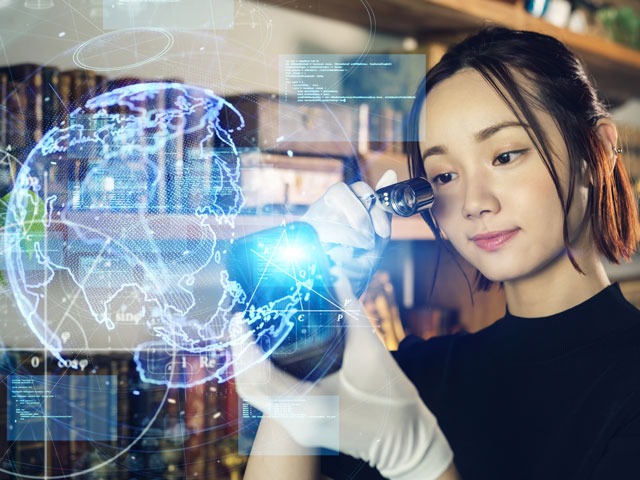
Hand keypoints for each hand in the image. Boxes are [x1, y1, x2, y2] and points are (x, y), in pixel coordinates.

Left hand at [230, 271, 452, 479]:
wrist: (406, 443)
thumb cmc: (392, 401)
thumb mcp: (371, 350)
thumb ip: (350, 309)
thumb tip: (335, 274)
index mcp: (309, 405)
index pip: (259, 375)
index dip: (243, 345)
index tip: (240, 318)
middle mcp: (295, 421)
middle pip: (248, 387)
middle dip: (240, 353)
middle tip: (242, 322)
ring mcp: (296, 428)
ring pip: (255, 395)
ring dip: (249, 364)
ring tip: (253, 333)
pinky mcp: (301, 427)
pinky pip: (268, 399)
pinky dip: (262, 376)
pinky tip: (269, 353)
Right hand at [301, 170, 396, 297]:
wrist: (337, 296)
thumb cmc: (355, 265)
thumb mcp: (376, 237)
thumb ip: (383, 210)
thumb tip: (392, 173)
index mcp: (342, 208)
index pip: (358, 188)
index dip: (375, 205)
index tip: (384, 232)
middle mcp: (324, 209)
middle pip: (341, 190)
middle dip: (362, 215)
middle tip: (371, 240)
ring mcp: (310, 220)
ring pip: (331, 203)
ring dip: (353, 225)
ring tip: (360, 247)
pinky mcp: (301, 232)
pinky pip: (321, 222)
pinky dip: (341, 237)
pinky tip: (346, 254)